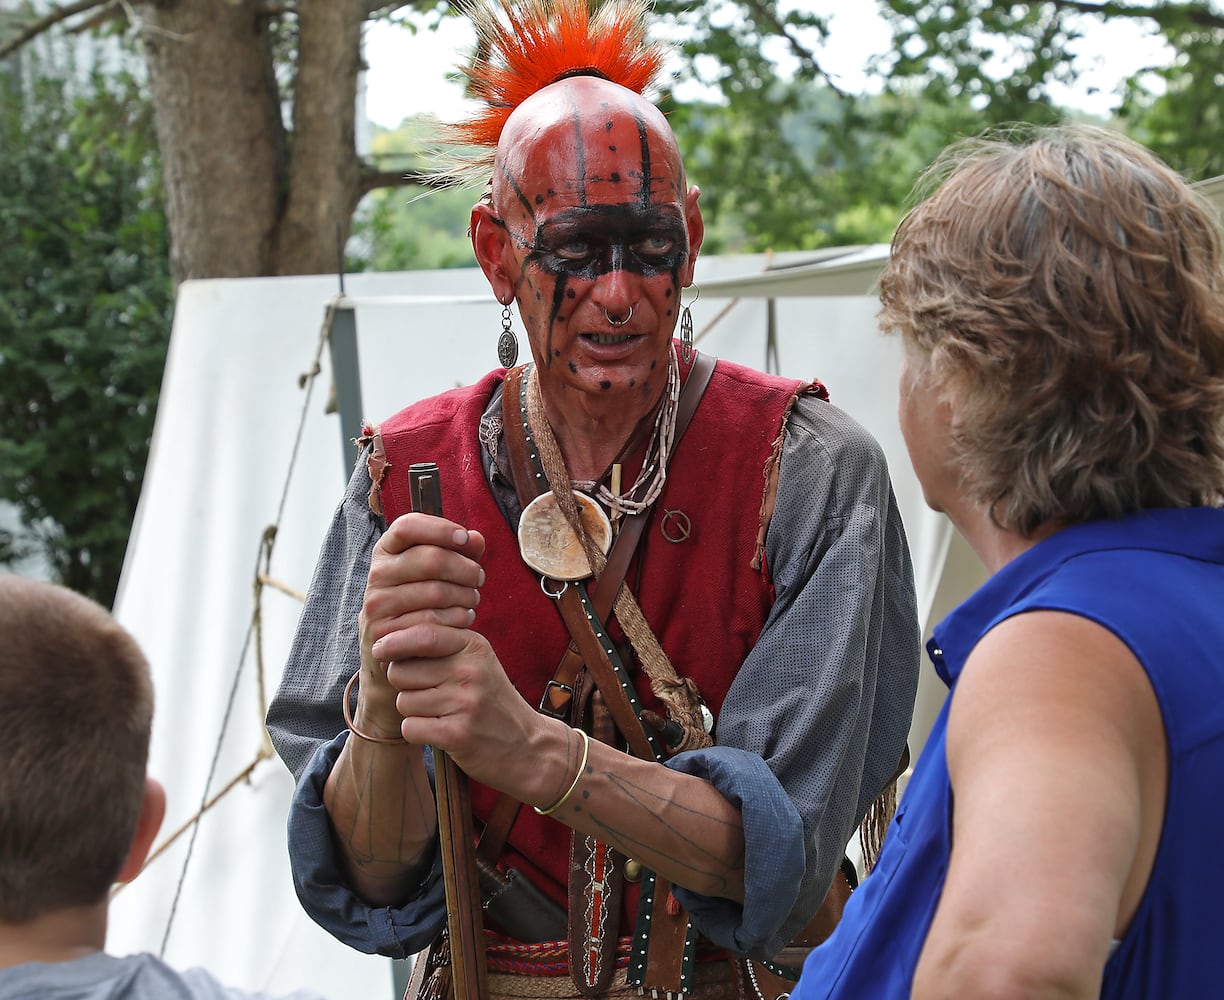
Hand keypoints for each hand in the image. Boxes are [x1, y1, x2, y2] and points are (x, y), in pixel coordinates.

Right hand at [357, 512, 485, 738]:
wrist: (394, 655)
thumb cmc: (421, 604)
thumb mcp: (435, 574)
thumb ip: (458, 552)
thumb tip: (476, 539)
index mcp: (387, 552)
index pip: (408, 526)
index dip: (441, 528)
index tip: (466, 539)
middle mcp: (377, 575)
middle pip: (432, 559)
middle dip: (465, 568)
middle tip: (479, 578)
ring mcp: (377, 606)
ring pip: (437, 592)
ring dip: (466, 596)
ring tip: (472, 600)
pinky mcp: (386, 635)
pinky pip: (434, 623)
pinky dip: (458, 620)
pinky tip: (464, 620)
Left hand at [376, 594, 561, 802]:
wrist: (527, 747)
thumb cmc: (491, 701)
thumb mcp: (477, 662)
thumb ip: (441, 646)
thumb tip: (387, 637)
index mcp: (474, 647)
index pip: (423, 633)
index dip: (394, 641)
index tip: (381, 649)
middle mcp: (470, 671)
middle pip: (402, 671)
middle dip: (404, 684)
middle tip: (429, 693)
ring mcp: (465, 703)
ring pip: (403, 701)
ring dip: (413, 711)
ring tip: (441, 714)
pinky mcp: (457, 734)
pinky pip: (410, 728)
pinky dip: (417, 732)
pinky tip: (440, 732)